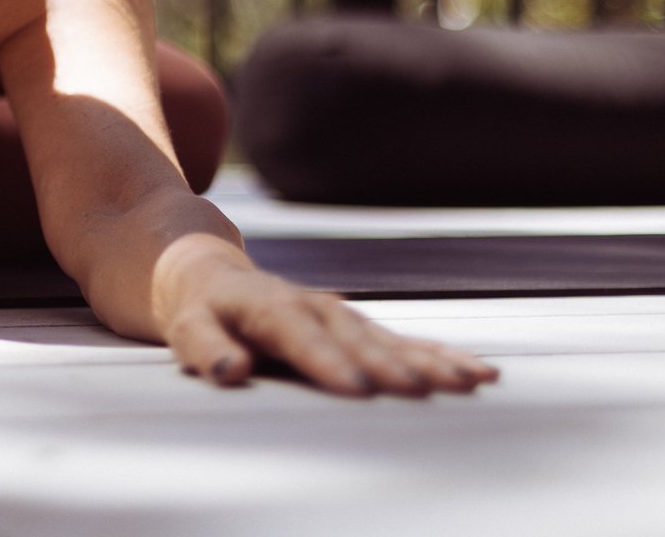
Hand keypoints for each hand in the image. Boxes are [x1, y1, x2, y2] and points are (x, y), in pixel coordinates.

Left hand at [163, 261, 499, 397]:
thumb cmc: (199, 310)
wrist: (209, 275)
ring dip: (431, 360)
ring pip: (390, 340)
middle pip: (357, 338)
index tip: (359, 389)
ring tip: (472, 381)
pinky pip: (403, 343)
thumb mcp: (187, 328)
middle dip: (393, 365)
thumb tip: (229, 372)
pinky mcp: (356, 328)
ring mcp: (341, 315)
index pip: (300, 336)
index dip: (329, 362)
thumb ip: (207, 350)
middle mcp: (314, 307)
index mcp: (270, 307)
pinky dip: (439, 356)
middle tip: (428, 390)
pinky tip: (476, 372)